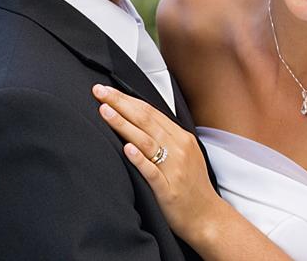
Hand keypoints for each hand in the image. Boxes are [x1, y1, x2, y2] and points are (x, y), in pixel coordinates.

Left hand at [92, 84, 222, 243]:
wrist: (207, 216)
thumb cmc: (191, 187)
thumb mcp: (184, 156)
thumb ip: (166, 139)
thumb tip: (140, 122)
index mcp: (182, 139)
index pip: (151, 112)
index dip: (128, 99)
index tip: (108, 90)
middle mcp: (179, 149)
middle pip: (147, 120)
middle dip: (121, 103)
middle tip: (100, 92)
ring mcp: (174, 169)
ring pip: (146, 141)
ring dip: (124, 124)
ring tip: (105, 111)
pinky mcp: (168, 189)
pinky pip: (152, 171)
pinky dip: (139, 158)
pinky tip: (126, 148)